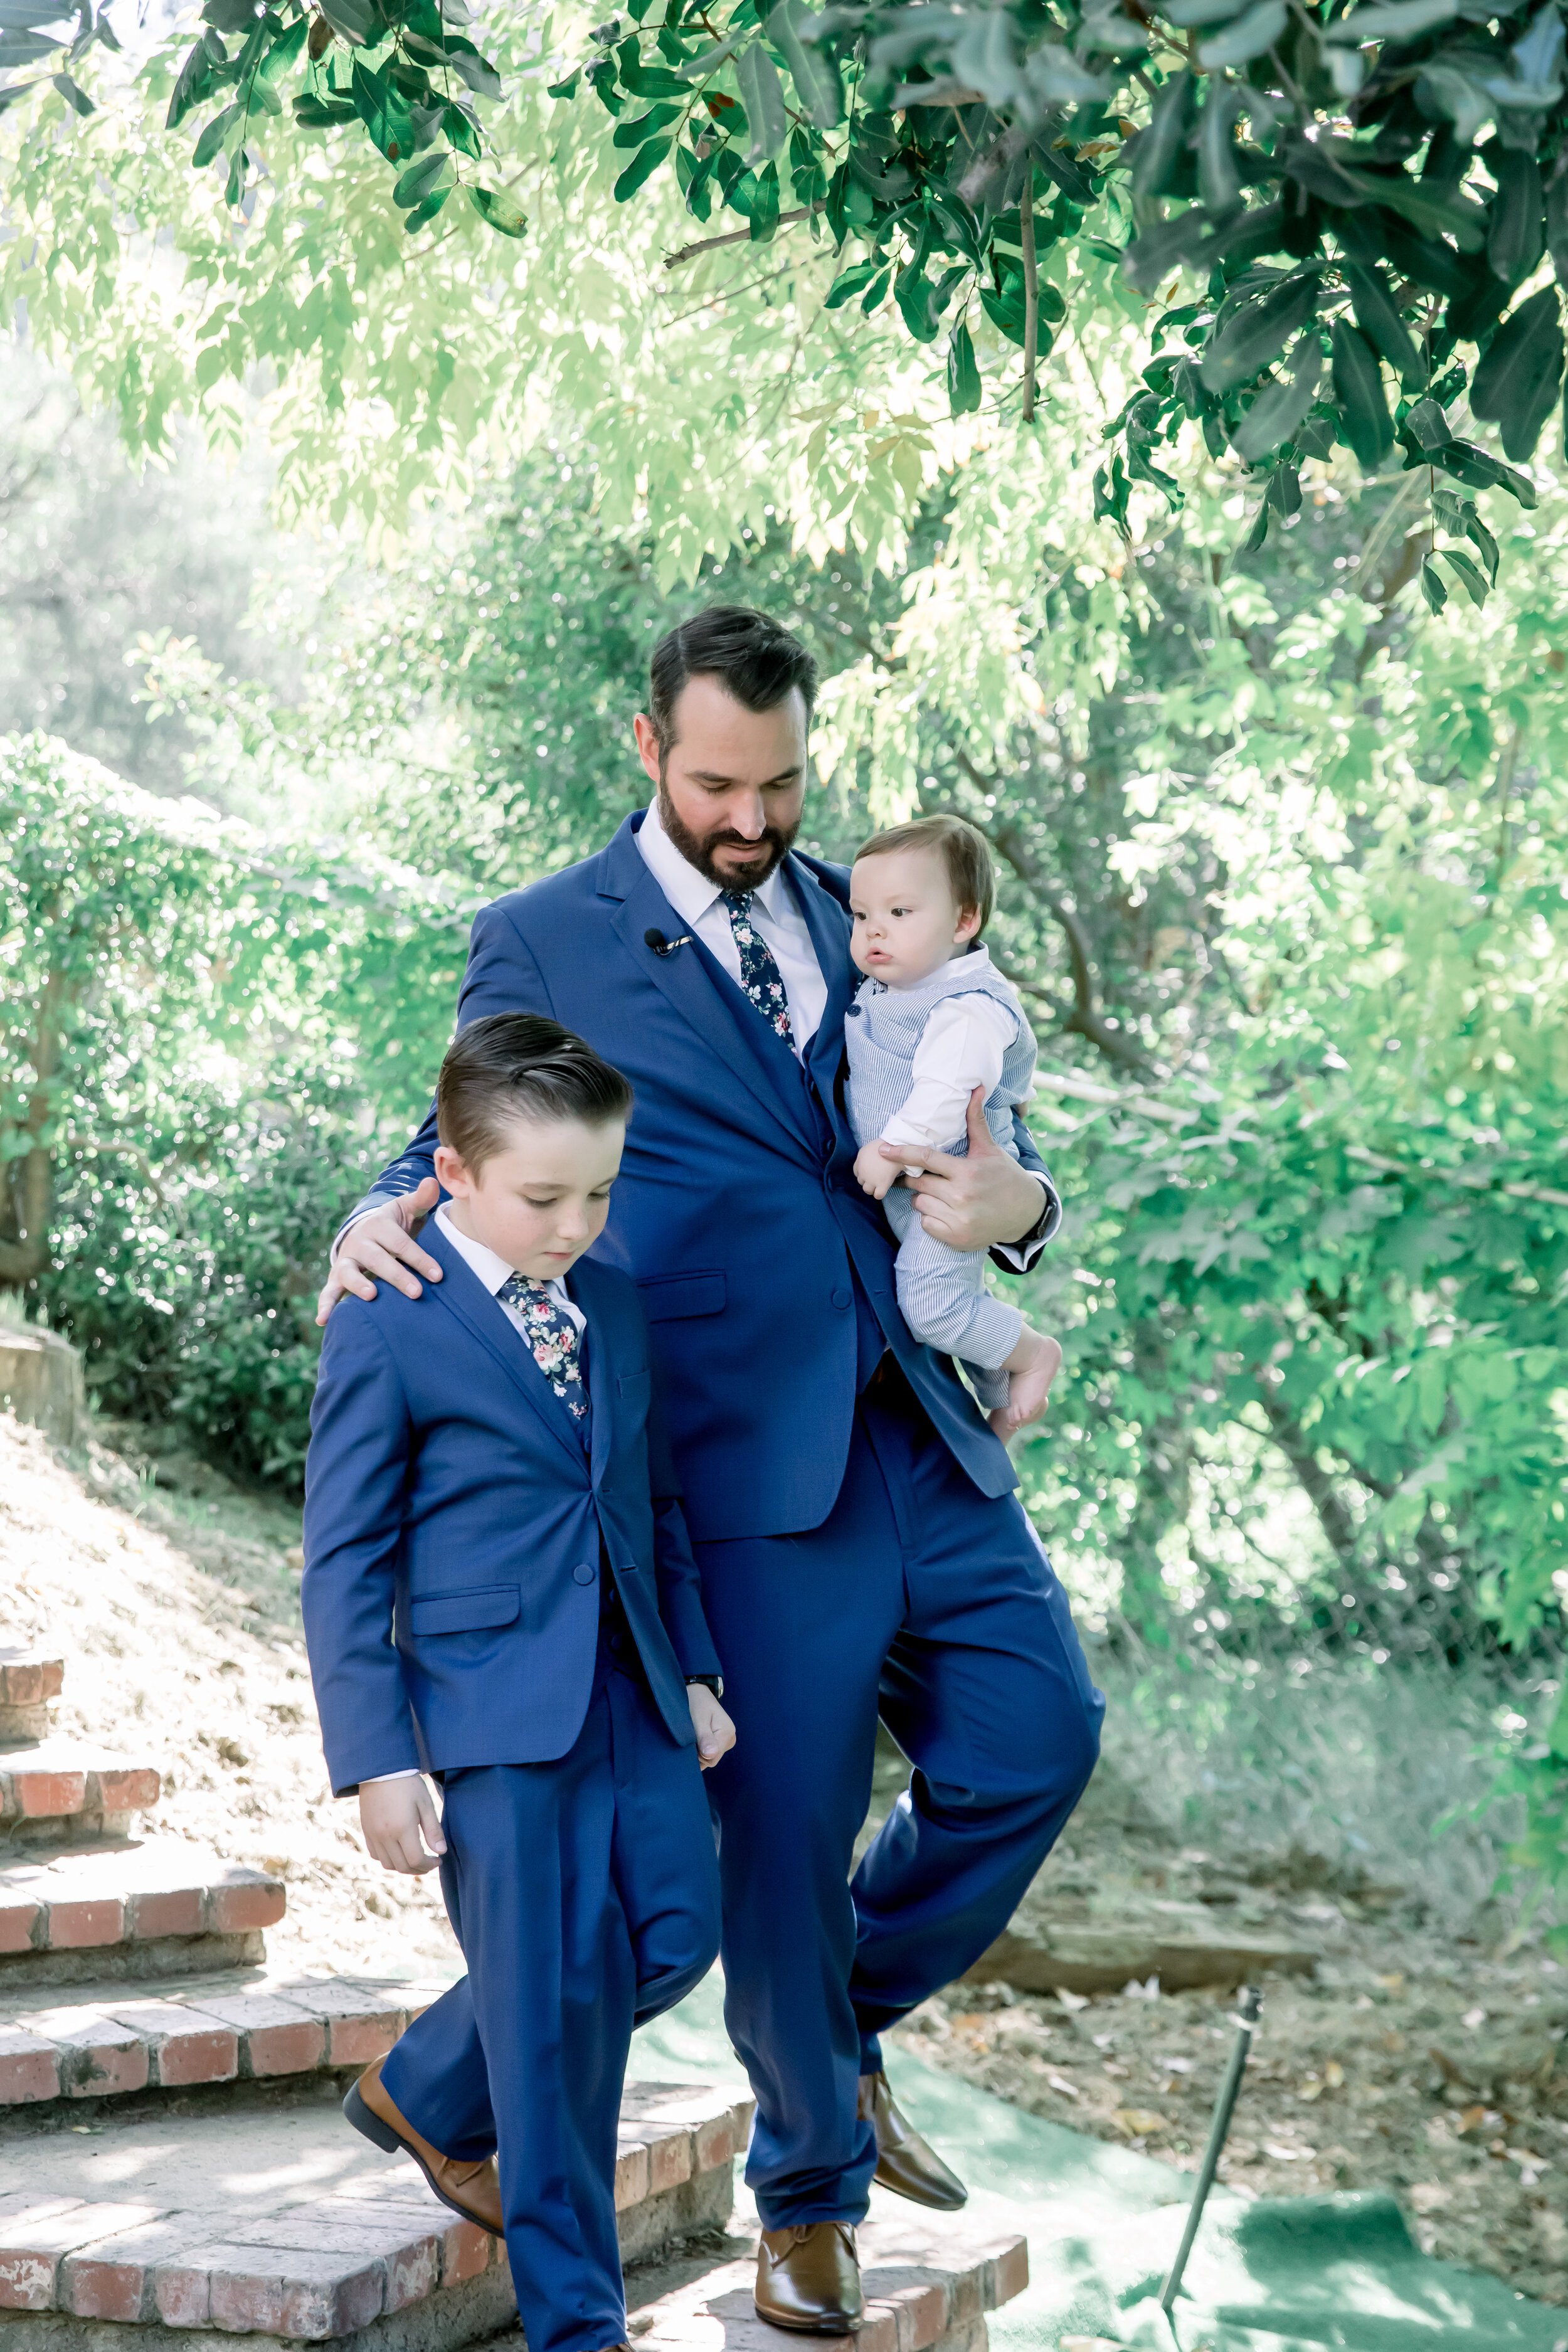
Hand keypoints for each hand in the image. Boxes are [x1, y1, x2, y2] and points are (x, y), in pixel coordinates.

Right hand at [316, 1177, 443, 1323]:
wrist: (365, 1232)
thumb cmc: (393, 1225)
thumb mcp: (406, 1209)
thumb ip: (421, 1199)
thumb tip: (433, 1181)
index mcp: (379, 1225)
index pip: (401, 1243)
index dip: (420, 1258)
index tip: (438, 1275)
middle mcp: (360, 1241)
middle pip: (377, 1259)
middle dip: (397, 1275)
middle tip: (416, 1292)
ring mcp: (346, 1259)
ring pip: (349, 1272)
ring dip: (359, 1285)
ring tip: (372, 1296)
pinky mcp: (336, 1276)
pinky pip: (329, 1291)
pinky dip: (325, 1304)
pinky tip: (324, 1320)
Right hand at [359, 1775, 446, 1872]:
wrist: (380, 1770)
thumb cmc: (407, 1784)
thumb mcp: (425, 1804)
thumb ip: (433, 1830)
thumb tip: (441, 1852)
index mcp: (402, 1828)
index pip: (416, 1860)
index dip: (429, 1865)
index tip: (438, 1860)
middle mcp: (385, 1836)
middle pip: (402, 1866)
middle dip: (418, 1869)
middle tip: (429, 1863)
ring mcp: (373, 1835)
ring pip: (387, 1864)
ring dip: (403, 1866)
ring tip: (415, 1859)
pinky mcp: (366, 1831)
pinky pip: (375, 1855)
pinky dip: (388, 1859)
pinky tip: (398, 1851)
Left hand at [687, 1685, 735, 1769]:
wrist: (697, 1693)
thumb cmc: (696, 1702)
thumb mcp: (698, 1718)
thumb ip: (704, 1737)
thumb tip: (710, 1755)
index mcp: (727, 1733)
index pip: (711, 1759)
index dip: (697, 1753)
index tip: (690, 1738)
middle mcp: (730, 1739)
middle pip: (711, 1759)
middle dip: (697, 1752)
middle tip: (690, 1734)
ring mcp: (726, 1741)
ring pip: (709, 1758)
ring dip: (698, 1750)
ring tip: (693, 1734)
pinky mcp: (721, 1742)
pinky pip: (709, 1754)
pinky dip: (700, 1749)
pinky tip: (696, 1738)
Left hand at [854, 1139, 897, 1200]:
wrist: (896, 1145)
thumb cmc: (886, 1144)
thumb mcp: (869, 1147)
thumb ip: (865, 1156)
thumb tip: (869, 1164)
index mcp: (859, 1161)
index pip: (857, 1173)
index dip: (865, 1173)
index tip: (873, 1171)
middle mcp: (863, 1172)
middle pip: (861, 1182)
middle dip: (868, 1181)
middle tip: (878, 1176)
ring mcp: (871, 1179)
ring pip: (867, 1190)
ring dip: (873, 1188)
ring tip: (881, 1183)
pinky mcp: (882, 1184)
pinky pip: (878, 1195)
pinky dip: (880, 1193)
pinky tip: (884, 1188)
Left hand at [886, 1090, 1045, 1251]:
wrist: (1026, 1213)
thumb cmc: (1005, 1177)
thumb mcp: (990, 1150)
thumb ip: (975, 1121)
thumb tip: (975, 1089)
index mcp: (967, 1172)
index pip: (926, 1159)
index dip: (902, 1154)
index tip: (883, 1150)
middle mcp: (962, 1197)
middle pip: (919, 1183)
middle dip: (916, 1178)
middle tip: (926, 1177)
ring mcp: (958, 1220)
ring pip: (920, 1204)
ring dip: (924, 1198)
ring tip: (943, 1195)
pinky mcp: (956, 1237)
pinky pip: (926, 1224)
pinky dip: (930, 1218)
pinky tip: (947, 1212)